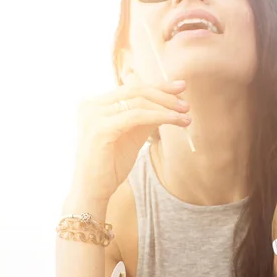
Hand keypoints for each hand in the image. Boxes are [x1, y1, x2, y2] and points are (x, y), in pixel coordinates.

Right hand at [72, 79, 191, 201]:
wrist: (93, 190)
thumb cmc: (111, 166)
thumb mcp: (131, 136)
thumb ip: (144, 118)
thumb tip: (169, 104)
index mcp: (95, 104)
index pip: (131, 88)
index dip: (158, 87)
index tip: (180, 88)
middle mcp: (91, 105)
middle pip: (135, 91)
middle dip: (165, 95)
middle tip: (186, 103)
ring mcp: (93, 115)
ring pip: (138, 102)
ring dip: (166, 107)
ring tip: (185, 115)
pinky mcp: (100, 128)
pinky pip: (136, 116)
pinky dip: (159, 116)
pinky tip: (175, 120)